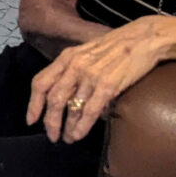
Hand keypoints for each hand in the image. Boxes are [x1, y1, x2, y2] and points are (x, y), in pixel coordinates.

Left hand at [26, 17, 170, 142]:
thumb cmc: (117, 46)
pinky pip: (90, 109)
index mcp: (67, 57)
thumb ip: (74, 69)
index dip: (33, 104)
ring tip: (68, 138)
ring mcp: (91, 75)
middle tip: (52, 136)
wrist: (144, 38)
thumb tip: (66, 93)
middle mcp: (75, 65)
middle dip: (50, 121)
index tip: (31, 120)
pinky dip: (82, 125)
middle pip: (53, 98)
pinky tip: (79, 135)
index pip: (40, 82)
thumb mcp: (87, 52)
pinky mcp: (108, 84)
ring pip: (71, 107)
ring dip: (67, 127)